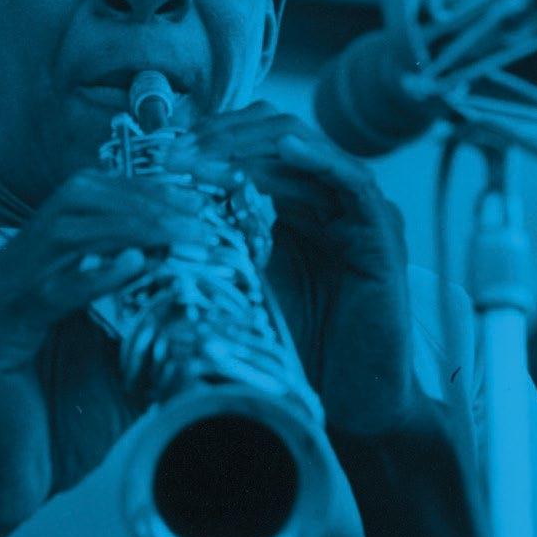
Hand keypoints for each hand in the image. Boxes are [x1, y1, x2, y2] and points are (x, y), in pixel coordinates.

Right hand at [0, 168, 211, 526]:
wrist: (5, 486)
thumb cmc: (62, 421)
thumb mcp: (124, 360)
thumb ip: (156, 322)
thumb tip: (219, 297)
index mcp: (39, 262)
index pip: (91, 196)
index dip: (146, 190)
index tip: (201, 202)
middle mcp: (12, 267)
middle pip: (78, 198)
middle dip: (144, 200)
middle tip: (197, 217)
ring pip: (65, 232)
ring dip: (131, 227)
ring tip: (180, 235)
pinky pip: (47, 290)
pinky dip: (95, 275)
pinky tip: (136, 266)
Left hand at [168, 101, 419, 437]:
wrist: (351, 403)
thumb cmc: (296, 345)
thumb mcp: (241, 278)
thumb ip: (216, 235)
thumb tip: (154, 202)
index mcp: (295, 199)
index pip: (251, 140)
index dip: (206, 138)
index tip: (160, 154)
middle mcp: (328, 195)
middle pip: (273, 134)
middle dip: (219, 138)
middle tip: (173, 155)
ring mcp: (357, 210)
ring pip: (304, 148)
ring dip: (249, 146)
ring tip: (202, 157)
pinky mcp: (381, 233)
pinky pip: (352, 181)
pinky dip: (319, 158)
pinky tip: (284, 149)